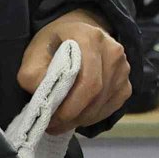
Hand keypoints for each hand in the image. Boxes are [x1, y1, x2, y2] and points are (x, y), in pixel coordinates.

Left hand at [23, 13, 133, 132]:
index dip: (69, 106)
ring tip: (61, 122)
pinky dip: (92, 117)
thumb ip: (33, 74)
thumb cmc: (56, 42)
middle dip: (73, 117)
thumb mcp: (35, 51)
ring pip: (103, 104)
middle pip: (96, 95)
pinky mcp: (126, 83)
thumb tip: (43, 102)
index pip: (87, 81)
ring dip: (81, 119)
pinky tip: (77, 115)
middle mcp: (113, 51)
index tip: (50, 119)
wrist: (79, 31)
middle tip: (52, 126)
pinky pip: (110, 108)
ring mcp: (123, 68)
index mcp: (90, 38)